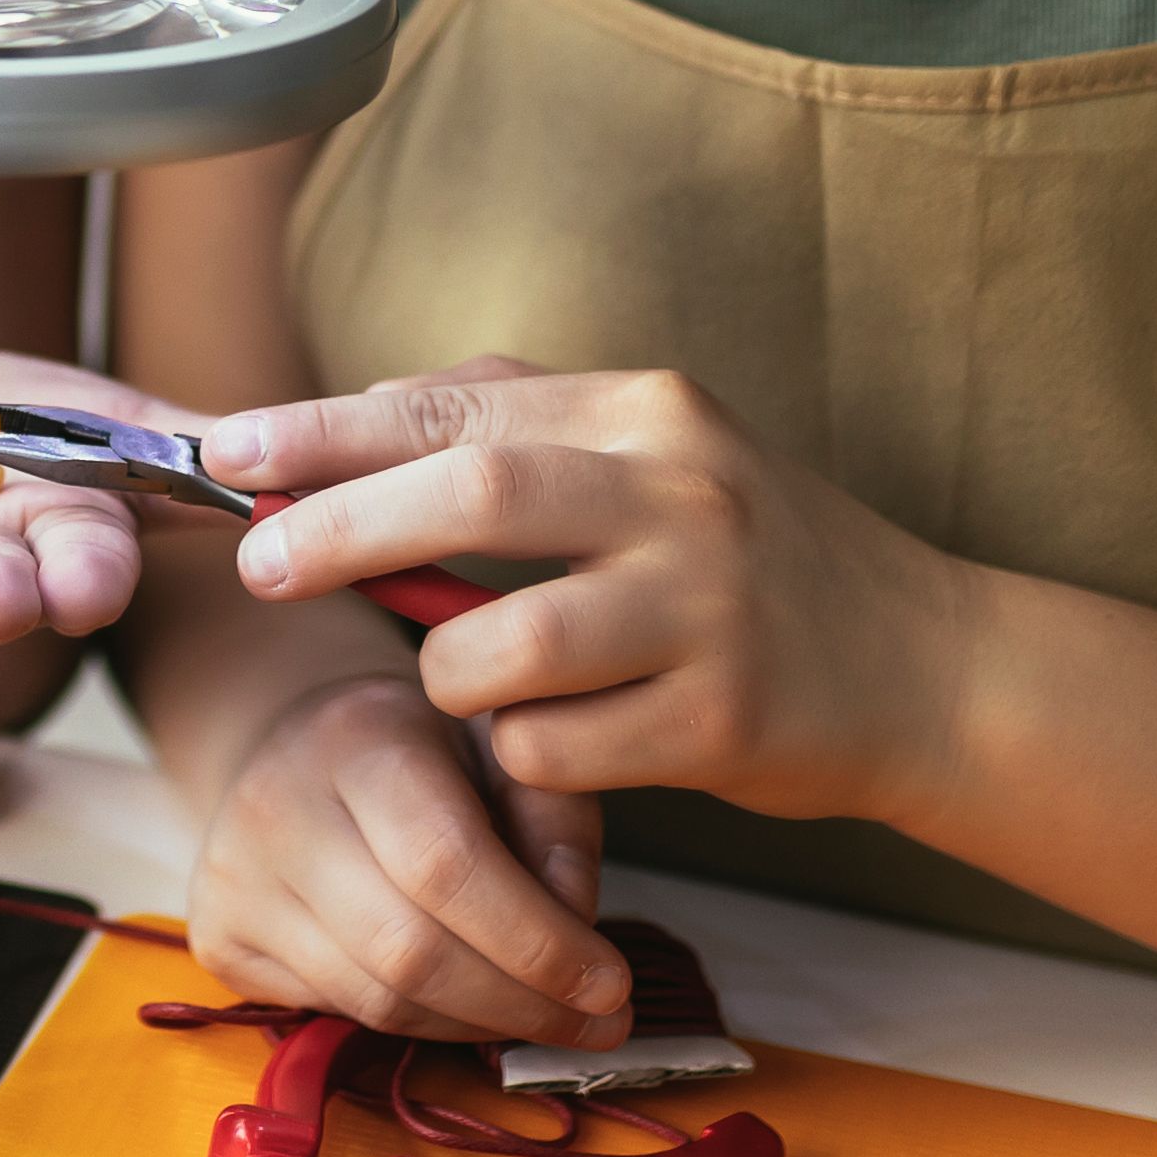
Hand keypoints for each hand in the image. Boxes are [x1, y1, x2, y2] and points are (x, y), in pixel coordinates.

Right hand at [187, 671, 625, 1043]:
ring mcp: (231, 877)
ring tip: (548, 1017)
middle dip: (521, 1004)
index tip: (612, 985)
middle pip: (409, 949)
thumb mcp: (503, 747)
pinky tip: (469, 1004)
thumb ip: (555, 823)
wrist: (293, 741)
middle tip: (600, 1024)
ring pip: (377, 999)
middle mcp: (274, 806)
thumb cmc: (419, 747)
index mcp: (356, 737)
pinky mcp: (215, 937)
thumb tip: (576, 924)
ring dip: (480, 1025)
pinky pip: (339, 1012)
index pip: (446, 864)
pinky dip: (423, 1023)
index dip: (537, 942)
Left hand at [208, 365, 962, 827]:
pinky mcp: (721, 719)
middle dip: (342, 528)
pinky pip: (554, 747)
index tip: (229, 451)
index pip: (454, 405)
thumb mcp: (659, 458)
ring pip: (499, 647)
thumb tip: (350, 422)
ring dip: (446, 675)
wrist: (927, 665)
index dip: (326, 431)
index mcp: (648, 410)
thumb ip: (520, 427)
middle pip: (470, 492)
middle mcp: (681, 492)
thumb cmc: (755, 560)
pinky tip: (558, 738)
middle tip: (263, 565)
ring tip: (467, 680)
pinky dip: (522, 750)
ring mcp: (706, 607)